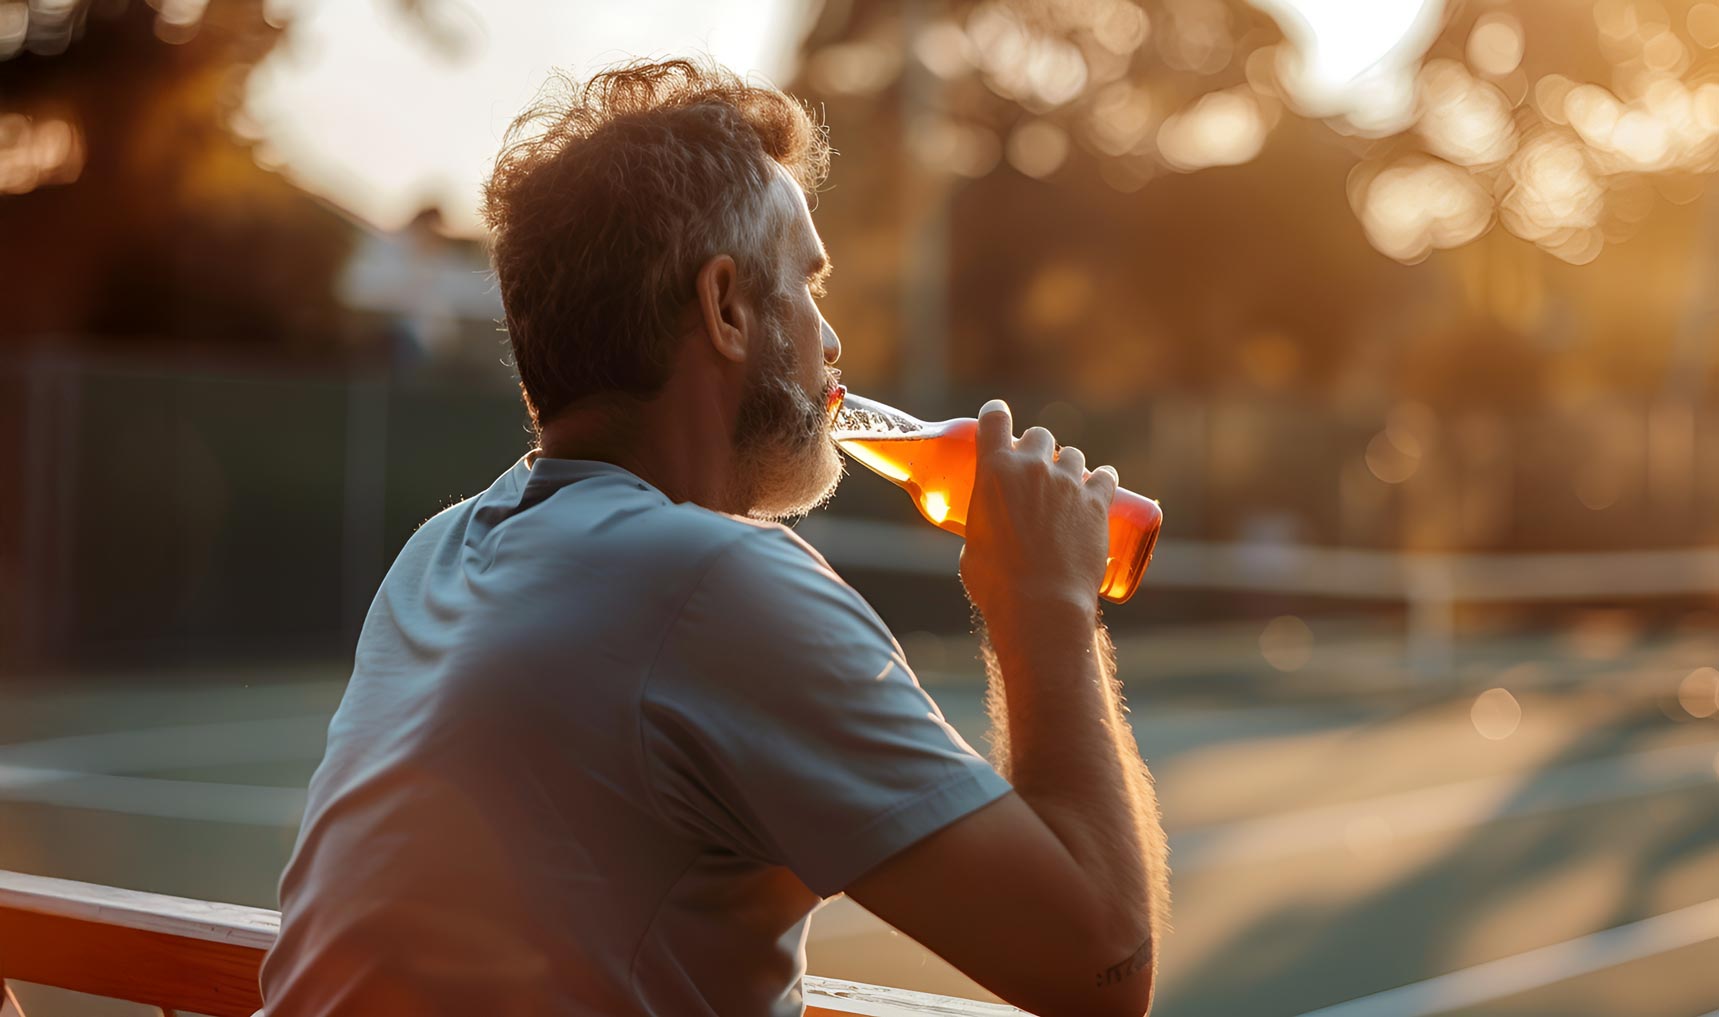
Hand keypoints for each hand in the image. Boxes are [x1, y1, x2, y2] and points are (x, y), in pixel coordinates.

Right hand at [959, 399, 1117, 626]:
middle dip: (1036, 448)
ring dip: (1067, 465)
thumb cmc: (996, 582)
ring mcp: (1069, 483)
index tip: (997, 421)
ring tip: (1066, 486)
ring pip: (1073, 454)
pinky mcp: (1097, 503)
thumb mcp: (973, 546)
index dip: (995, 416)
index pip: (995, 418)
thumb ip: (982, 526)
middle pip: (1039, 435)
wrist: (1041, 603)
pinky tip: (1101, 486)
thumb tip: (990, 533)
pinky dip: (1102, 479)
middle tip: (1034, 471)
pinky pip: (1106, 477)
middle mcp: (1033, 467)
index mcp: (994, 470)